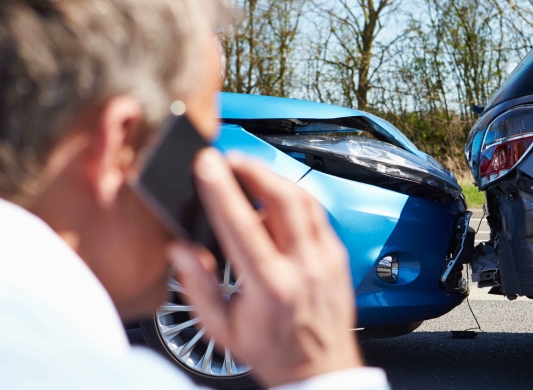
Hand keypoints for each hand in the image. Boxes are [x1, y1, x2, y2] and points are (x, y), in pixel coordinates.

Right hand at [168, 148, 362, 386]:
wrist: (321, 369)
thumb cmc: (273, 351)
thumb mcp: (222, 329)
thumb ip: (198, 287)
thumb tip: (180, 250)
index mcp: (270, 287)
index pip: (243, 225)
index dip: (222, 189)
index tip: (206, 164)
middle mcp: (304, 267)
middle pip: (283, 198)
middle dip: (253, 168)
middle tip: (229, 159)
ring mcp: (326, 258)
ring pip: (304, 199)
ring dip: (274, 178)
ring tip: (248, 172)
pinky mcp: (338, 255)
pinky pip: (316, 213)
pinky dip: (293, 198)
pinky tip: (275, 198)